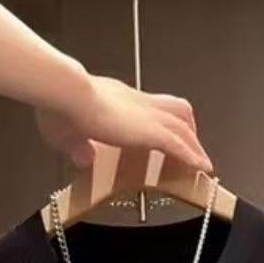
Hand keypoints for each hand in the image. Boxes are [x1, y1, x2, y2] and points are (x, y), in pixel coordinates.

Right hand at [36, 72, 211, 171]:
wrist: (66, 93)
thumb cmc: (60, 107)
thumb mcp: (68, 133)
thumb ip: (78, 147)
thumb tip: (84, 159)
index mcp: (120, 100)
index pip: (150, 107)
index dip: (162, 121)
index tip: (166, 135)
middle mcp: (138, 102)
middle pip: (176, 110)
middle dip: (188, 130)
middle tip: (193, 149)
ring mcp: (146, 115)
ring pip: (183, 126)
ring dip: (195, 146)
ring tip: (203, 164)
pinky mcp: (149, 130)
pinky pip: (179, 144)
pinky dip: (192, 156)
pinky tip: (201, 168)